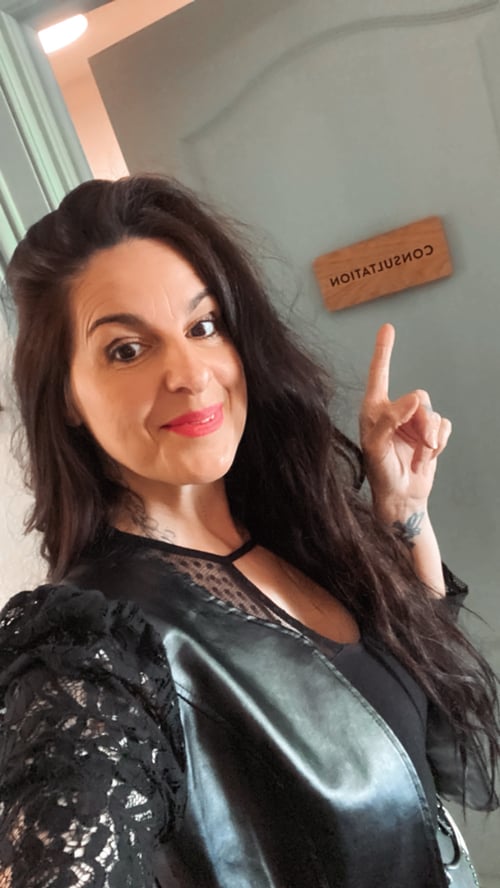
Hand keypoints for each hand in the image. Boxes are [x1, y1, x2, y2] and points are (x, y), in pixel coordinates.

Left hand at [360, 323, 451, 513]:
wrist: (402, 498)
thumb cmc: (381, 474)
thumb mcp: (378, 448)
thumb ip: (391, 420)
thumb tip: (413, 397)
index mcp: (374, 410)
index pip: (379, 374)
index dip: (384, 350)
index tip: (387, 327)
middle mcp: (394, 411)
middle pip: (420, 398)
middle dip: (423, 423)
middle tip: (419, 445)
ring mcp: (413, 422)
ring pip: (433, 413)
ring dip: (431, 437)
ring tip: (420, 455)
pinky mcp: (429, 433)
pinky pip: (444, 425)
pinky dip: (439, 442)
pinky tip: (427, 456)